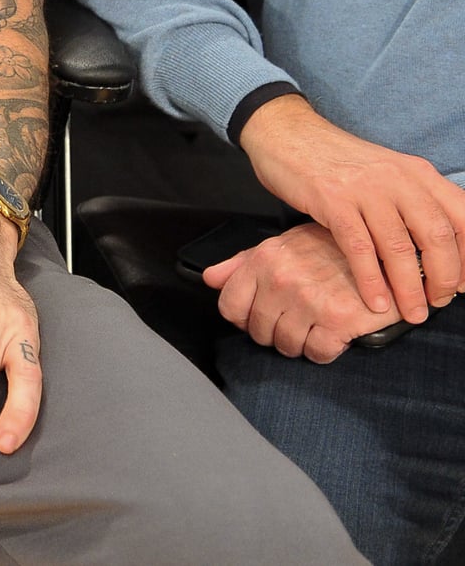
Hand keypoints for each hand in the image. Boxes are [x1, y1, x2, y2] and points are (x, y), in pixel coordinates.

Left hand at [203, 222, 406, 362]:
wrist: (387, 253)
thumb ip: (243, 263)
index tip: (256, 319)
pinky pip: (317, 353)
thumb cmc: (334, 249)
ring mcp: (309, 300)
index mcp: (265, 259)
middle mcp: (282, 279)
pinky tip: (331, 335)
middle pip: (258, 330)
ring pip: (286, 345)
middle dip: (273, 333)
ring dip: (299, 344)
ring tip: (313, 328)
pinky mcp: (338, 320)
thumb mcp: (285, 244)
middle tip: (293, 324)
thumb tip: (210, 278)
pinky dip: (323, 351)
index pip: (230, 305)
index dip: (242, 319)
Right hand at [240, 94, 464, 320]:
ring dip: (409, 288)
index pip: (463, 217)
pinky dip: (371, 280)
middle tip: (438, 301)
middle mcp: (398, 179)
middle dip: (443, 278)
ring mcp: (365, 189)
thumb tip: (434, 249)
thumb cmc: (337, 160)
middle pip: (437, 236)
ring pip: (400, 248)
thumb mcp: (386, 171)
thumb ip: (412, 202)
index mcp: (418, 173)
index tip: (464, 284)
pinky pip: (359, 248)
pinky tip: (375, 300)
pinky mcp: (332, 200)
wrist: (287, 133)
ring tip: (411, 312)